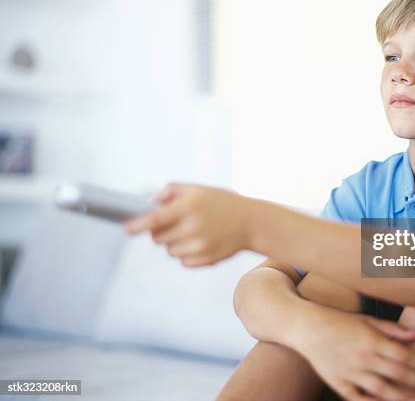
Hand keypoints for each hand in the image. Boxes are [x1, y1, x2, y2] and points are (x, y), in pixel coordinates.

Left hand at [123, 183, 252, 266]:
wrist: (251, 222)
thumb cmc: (222, 202)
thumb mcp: (199, 189)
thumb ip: (172, 190)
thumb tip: (149, 202)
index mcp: (189, 207)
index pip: (155, 219)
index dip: (137, 225)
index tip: (126, 229)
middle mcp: (193, 228)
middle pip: (158, 238)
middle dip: (159, 232)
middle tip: (173, 223)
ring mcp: (200, 246)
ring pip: (170, 251)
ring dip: (174, 243)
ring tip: (192, 231)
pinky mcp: (206, 260)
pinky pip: (183, 261)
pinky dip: (186, 253)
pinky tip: (201, 242)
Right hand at [293, 305, 414, 400]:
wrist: (306, 327)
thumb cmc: (338, 321)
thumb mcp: (365, 319)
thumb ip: (392, 329)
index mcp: (371, 339)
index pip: (402, 355)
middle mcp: (363, 356)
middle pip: (397, 373)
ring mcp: (350, 371)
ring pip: (382, 389)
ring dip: (403, 397)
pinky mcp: (337, 383)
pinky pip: (358, 399)